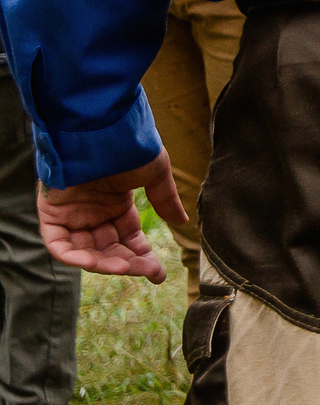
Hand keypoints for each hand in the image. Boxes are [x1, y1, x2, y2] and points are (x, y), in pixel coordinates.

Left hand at [38, 150, 186, 281]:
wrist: (101, 131)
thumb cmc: (129, 147)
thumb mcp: (155, 175)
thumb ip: (165, 200)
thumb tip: (183, 221)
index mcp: (116, 204)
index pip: (128, 239)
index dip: (142, 257)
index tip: (158, 273)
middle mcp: (93, 213)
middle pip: (108, 249)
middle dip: (127, 263)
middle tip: (145, 271)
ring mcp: (72, 214)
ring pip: (84, 251)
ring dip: (103, 263)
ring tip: (124, 267)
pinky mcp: (51, 214)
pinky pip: (58, 244)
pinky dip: (73, 256)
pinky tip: (94, 262)